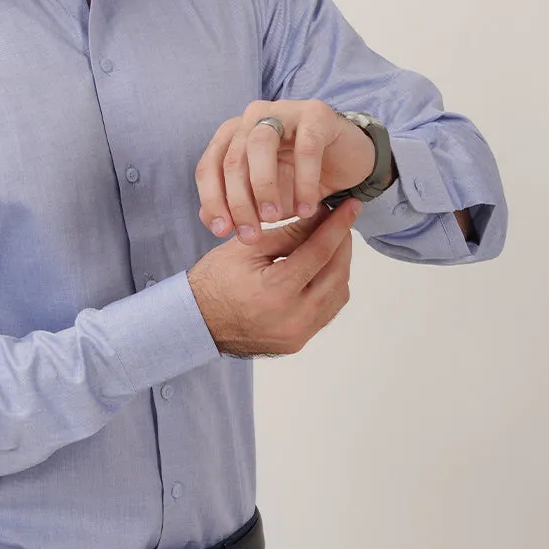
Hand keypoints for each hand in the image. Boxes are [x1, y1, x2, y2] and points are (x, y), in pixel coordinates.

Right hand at [186, 197, 361, 357]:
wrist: (196, 321)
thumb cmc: (215, 279)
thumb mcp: (248, 247)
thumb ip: (289, 232)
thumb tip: (320, 215)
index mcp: (277, 291)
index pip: (321, 251)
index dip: (339, 225)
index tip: (352, 206)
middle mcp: (293, 318)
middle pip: (337, 273)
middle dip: (343, 243)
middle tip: (340, 221)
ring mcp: (297, 334)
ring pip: (338, 294)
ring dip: (340, 266)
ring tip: (331, 243)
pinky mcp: (298, 342)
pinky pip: (327, 311)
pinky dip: (330, 287)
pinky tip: (321, 269)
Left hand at [195, 99, 375, 242]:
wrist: (347, 162)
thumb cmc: (299, 178)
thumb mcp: (264, 198)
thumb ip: (236, 205)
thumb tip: (208, 220)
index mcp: (233, 134)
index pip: (210, 166)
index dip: (211, 200)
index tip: (221, 232)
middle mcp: (253, 117)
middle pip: (233, 159)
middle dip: (238, 202)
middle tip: (250, 235)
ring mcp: (284, 110)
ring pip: (259, 145)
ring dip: (263, 187)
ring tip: (273, 219)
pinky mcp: (316, 114)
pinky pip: (305, 148)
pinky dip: (303, 182)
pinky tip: (306, 210)